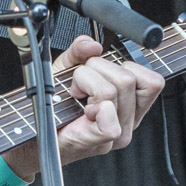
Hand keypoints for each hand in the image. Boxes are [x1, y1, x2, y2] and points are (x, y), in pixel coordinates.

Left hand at [0, 35, 163, 181]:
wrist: (33, 137)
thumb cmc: (52, 108)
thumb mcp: (66, 70)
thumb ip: (80, 51)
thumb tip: (92, 45)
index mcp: (130, 106)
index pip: (153, 81)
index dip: (125, 66)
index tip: (100, 73)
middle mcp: (128, 122)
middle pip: (127, 78)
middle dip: (95, 70)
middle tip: (78, 86)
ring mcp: (117, 134)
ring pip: (113, 89)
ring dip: (85, 82)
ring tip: (74, 95)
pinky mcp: (99, 140)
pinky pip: (107, 111)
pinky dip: (92, 100)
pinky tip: (80, 108)